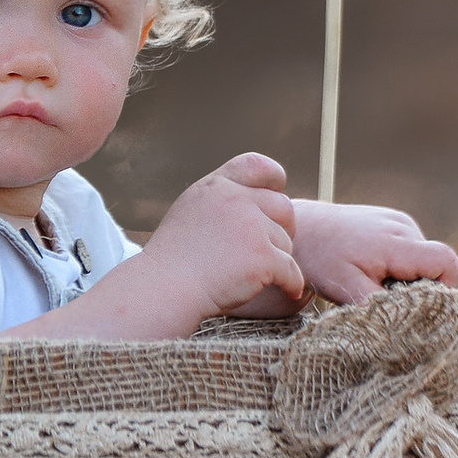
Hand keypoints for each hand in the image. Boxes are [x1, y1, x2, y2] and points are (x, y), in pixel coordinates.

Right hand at [135, 153, 306, 324]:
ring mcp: (250, 227)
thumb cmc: (174, 260)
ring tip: (258, 276)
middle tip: (270, 249)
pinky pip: (292, 270)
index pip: (257, 165)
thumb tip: (252, 200)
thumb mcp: (191, 212)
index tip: (277, 195)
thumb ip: (221, 201)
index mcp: (217, 186)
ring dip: (279, 260)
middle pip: (283, 207)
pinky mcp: (261, 256)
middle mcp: (235, 199)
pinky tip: (290, 291)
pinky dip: (293, 284)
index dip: (274, 179)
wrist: (163, 290)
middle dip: (282, 229)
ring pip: (286, 242)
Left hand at [289, 198, 457, 303]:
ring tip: (373, 282)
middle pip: (438, 267)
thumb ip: (382, 307)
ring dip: (408, 280)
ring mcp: (400, 221)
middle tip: (386, 299)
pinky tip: (372, 270)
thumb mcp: (347, 289)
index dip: (450, 290)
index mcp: (396, 243)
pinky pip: (413, 251)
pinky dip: (400, 267)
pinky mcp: (394, 222)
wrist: (298, 228)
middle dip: (422, 291)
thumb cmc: (319, 259)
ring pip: (425, 261)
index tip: (429, 311)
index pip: (446, 262)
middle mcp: (404, 227)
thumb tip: (409, 328)